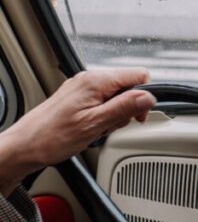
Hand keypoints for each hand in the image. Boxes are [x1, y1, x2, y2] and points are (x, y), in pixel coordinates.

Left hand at [0, 68, 155, 193]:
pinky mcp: (77, 98)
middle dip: (127, 109)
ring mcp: (82, 88)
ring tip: (98, 129)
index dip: (144, 97)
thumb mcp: (95, 124)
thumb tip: (148, 97)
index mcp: (96, 81)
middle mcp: (89, 79)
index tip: (137, 116)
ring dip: (113, 115)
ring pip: (115, 96)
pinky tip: (92, 129)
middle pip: (127, 86)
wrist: (25, 146)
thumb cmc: (52, 137)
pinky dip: (102, 116)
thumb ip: (124, 107)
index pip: (138, 75)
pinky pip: (101, 102)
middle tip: (112, 126)